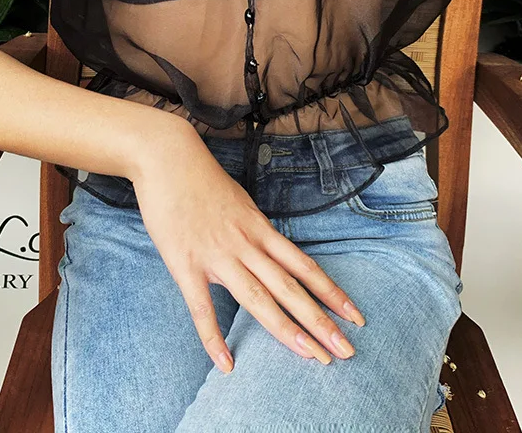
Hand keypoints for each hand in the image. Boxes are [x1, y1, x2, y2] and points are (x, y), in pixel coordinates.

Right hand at [129, 117, 365, 373]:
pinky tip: (227, 364)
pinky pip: (201, 308)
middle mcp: (245, 244)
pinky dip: (213, 338)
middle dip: (320, 321)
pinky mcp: (185, 264)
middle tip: (346, 351)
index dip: (331, 292)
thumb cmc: (201, 178)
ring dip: (286, 330)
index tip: (355, 315)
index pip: (303, 266)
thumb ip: (253, 229)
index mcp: (260, 228)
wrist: (167, 157)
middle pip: (289, 287)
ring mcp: (217, 255)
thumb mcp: (239, 201)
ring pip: (257, 298)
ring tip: (312, 357)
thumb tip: (267, 251)